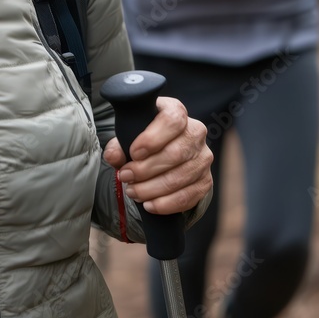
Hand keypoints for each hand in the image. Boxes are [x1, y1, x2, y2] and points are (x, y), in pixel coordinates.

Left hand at [102, 97, 211, 214]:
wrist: (164, 153)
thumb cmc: (144, 141)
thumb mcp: (129, 137)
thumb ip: (118, 145)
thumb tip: (112, 155)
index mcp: (176, 112)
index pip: (172, 120)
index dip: (153, 138)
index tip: (134, 153)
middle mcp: (195, 132)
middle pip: (176, 153)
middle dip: (146, 170)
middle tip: (125, 177)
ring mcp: (203, 157)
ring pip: (180, 177)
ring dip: (152, 189)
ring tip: (133, 192)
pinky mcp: (206, 180)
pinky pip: (188, 196)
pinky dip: (166, 204)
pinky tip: (149, 205)